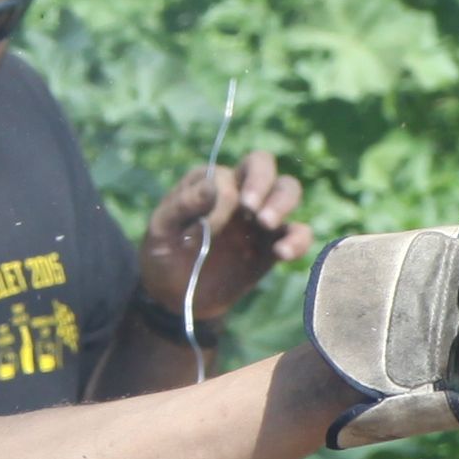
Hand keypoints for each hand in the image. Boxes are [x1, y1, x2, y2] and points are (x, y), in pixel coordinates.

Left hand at [134, 151, 311, 338]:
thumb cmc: (164, 253)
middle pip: (264, 164)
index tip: (207, 229)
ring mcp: (258, 218)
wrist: (176, 294)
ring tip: (267, 224)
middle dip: (261, 182)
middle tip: (251, 210)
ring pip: (287, 190)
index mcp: (209, 182)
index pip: (226, 176)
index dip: (221, 200)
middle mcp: (237, 192)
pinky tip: (282, 254)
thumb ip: (183, 205)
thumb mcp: (160, 229)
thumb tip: (214, 186)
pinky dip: (297, 239)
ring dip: (282, 202)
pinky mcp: (272, 246)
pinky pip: (298, 233)